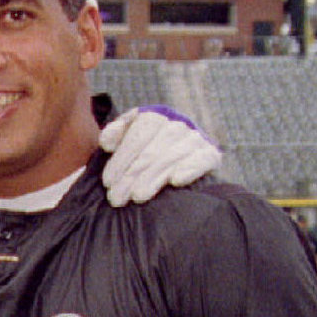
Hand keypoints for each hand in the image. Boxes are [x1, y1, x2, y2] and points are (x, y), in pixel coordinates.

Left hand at [98, 106, 219, 206]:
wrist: (171, 156)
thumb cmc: (139, 150)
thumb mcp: (122, 140)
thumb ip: (112, 136)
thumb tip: (106, 143)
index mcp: (153, 118)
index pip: (137, 137)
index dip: (121, 160)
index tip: (108, 182)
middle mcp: (176, 125)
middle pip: (151, 152)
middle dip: (131, 176)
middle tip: (117, 198)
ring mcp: (194, 139)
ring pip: (171, 159)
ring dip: (152, 179)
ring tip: (137, 197)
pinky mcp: (210, 154)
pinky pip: (203, 159)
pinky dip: (190, 168)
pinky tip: (175, 181)